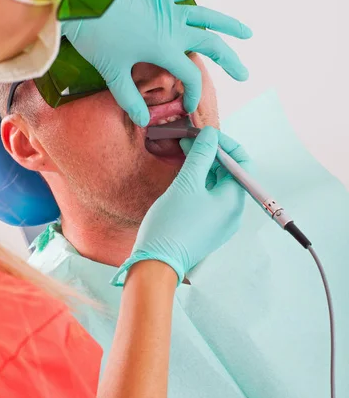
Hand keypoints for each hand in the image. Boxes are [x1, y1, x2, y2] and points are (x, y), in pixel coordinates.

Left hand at [62, 0, 251, 126]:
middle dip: (230, 61)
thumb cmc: (96, 40)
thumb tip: (143, 122)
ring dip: (228, 25)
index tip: (187, 110)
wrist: (82, 4)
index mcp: (164, 49)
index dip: (193, 96)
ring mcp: (168, 9)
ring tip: (247, 33)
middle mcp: (173, 28)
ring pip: (207, 17)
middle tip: (244, 73)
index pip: (190, 77)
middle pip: (211, 45)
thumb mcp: (112, 74)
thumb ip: (130, 99)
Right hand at [111, 127, 250, 285]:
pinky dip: (199, 182)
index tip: (205, 135)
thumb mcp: (186, 183)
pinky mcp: (208, 227)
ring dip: (203, 166)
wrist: (156, 263)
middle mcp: (233, 212)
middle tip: (189, 139)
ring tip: (184, 151)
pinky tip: (184, 173)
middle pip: (230, 173)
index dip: (225, 144)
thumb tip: (210, 134)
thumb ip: (200, 155)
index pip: (242, 162)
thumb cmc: (172, 224)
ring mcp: (221, 221)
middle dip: (211, 153)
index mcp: (234, 200)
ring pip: (217, 185)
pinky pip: (209, 198)